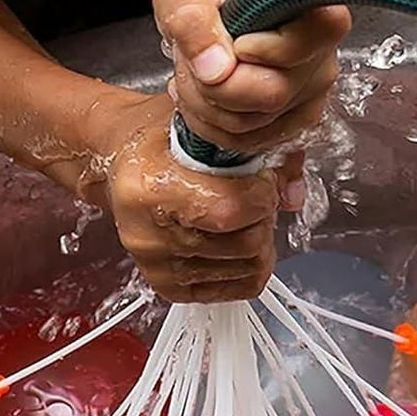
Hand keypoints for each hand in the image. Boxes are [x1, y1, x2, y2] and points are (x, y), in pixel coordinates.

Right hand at [83, 92, 292, 302]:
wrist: (123, 164)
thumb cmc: (163, 142)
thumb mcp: (204, 128)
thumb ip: (259, 153)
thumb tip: (293, 197)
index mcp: (147, 188)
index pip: (230, 210)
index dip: (261, 194)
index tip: (260, 179)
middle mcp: (146, 234)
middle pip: (245, 244)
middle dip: (263, 217)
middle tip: (253, 197)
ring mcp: (156, 267)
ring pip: (248, 267)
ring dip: (259, 240)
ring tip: (242, 217)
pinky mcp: (168, 288)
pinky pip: (240, 287)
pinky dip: (251, 265)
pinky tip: (237, 240)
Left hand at [153, 0, 350, 154]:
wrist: (221, 7)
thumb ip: (192, 17)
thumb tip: (214, 70)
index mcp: (312, 12)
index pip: (300, 47)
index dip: (260, 51)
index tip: (237, 39)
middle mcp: (322, 55)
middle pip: (270, 94)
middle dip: (214, 84)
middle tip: (193, 58)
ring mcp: (312, 92)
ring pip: (252, 125)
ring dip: (205, 105)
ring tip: (196, 72)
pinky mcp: (293, 120)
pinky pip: (247, 141)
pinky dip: (212, 125)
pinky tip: (205, 94)